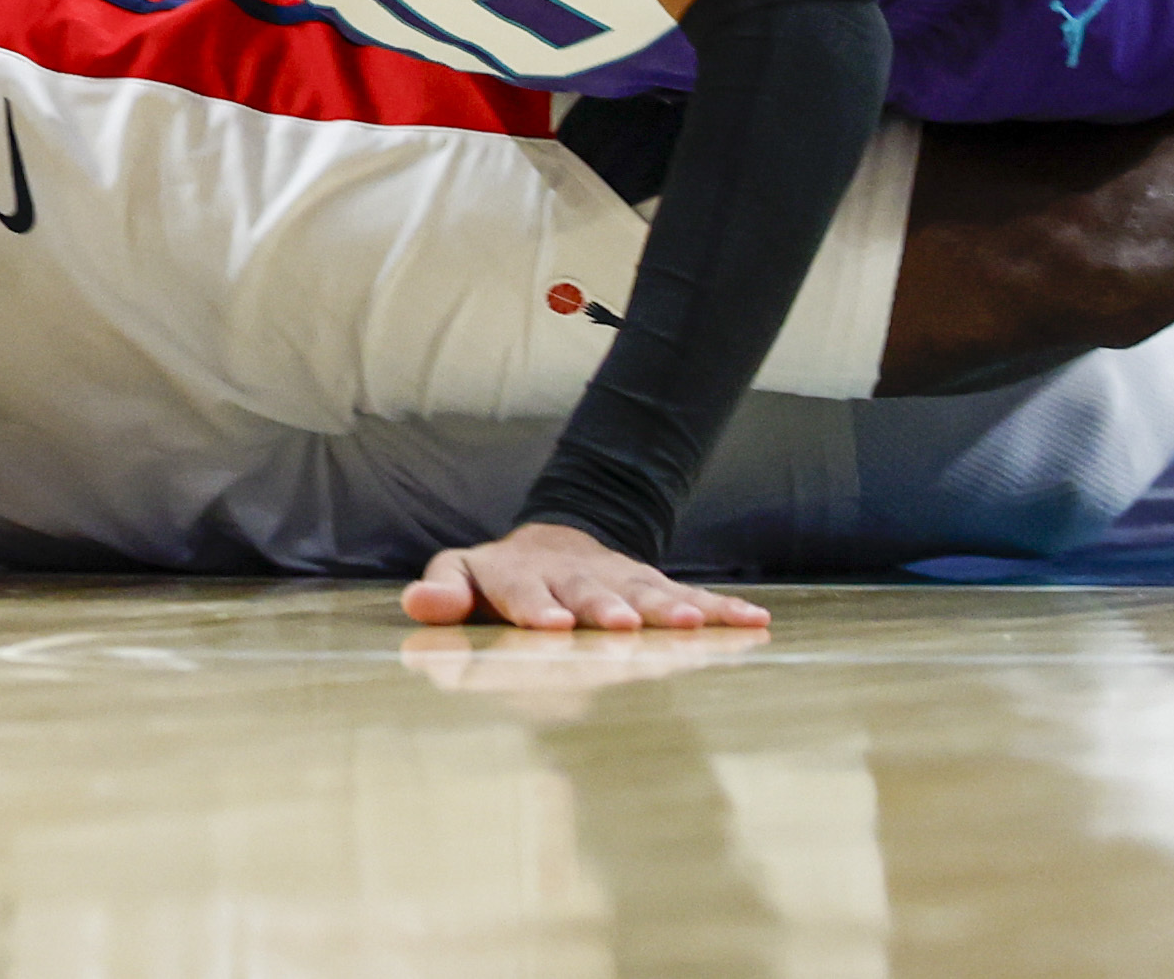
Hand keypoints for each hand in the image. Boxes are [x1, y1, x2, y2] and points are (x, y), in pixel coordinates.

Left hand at [399, 521, 772, 630]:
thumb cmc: (496, 582)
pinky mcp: (652, 589)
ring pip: (645, 592)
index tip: (552, 625)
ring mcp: (616, 579)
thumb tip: (419, 603)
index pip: (520, 588)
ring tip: (693, 625)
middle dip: (605, 606)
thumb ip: (442, 591)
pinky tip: (754, 621)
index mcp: (516, 574)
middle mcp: (571, 573)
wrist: (552, 549)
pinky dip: (722, 609)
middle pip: (588, 590)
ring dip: (668, 608)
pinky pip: (690, 597)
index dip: (534, 604)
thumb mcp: (461, 579)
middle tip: (622, 624)